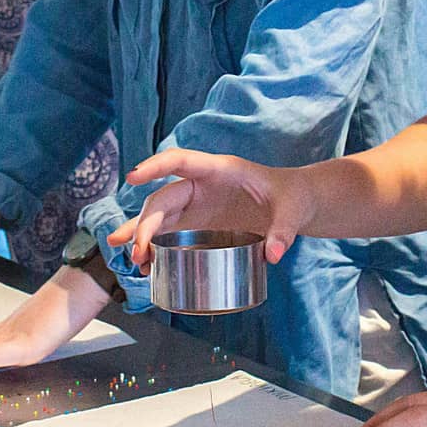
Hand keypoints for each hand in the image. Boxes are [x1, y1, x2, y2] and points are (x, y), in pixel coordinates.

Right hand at [110, 149, 314, 269]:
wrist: (294, 206)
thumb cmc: (292, 198)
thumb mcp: (293, 211)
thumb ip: (284, 230)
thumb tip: (273, 255)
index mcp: (220, 170)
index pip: (181, 161)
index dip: (155, 166)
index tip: (133, 177)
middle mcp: (201, 185)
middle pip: (163, 198)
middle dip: (146, 223)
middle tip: (139, 252)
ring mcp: (197, 205)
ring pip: (159, 217)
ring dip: (141, 236)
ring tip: (131, 259)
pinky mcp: (198, 225)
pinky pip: (168, 233)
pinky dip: (154, 247)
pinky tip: (145, 265)